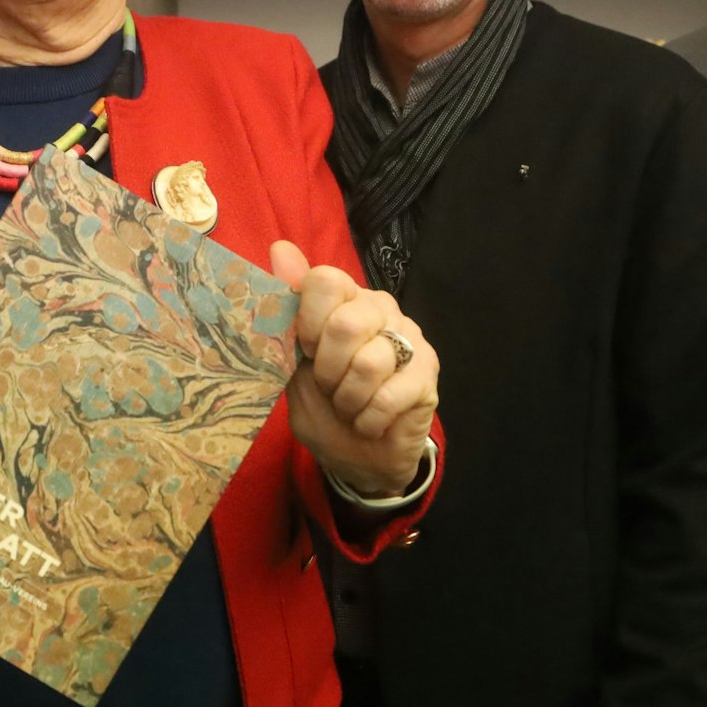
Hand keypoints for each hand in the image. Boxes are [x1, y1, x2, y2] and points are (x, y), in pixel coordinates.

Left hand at [271, 240, 438, 496]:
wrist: (359, 458)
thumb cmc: (325, 407)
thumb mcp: (292, 364)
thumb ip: (286, 309)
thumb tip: (280, 248)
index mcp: (345, 300)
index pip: (325, 281)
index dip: (308, 322)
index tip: (306, 351)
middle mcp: (381, 310)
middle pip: (346, 323)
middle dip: (327, 369)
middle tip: (329, 387)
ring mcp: (410, 341)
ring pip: (368, 363)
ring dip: (347, 399)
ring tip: (349, 406)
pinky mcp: (427, 378)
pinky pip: (389, 396)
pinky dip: (368, 420)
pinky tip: (369, 422)